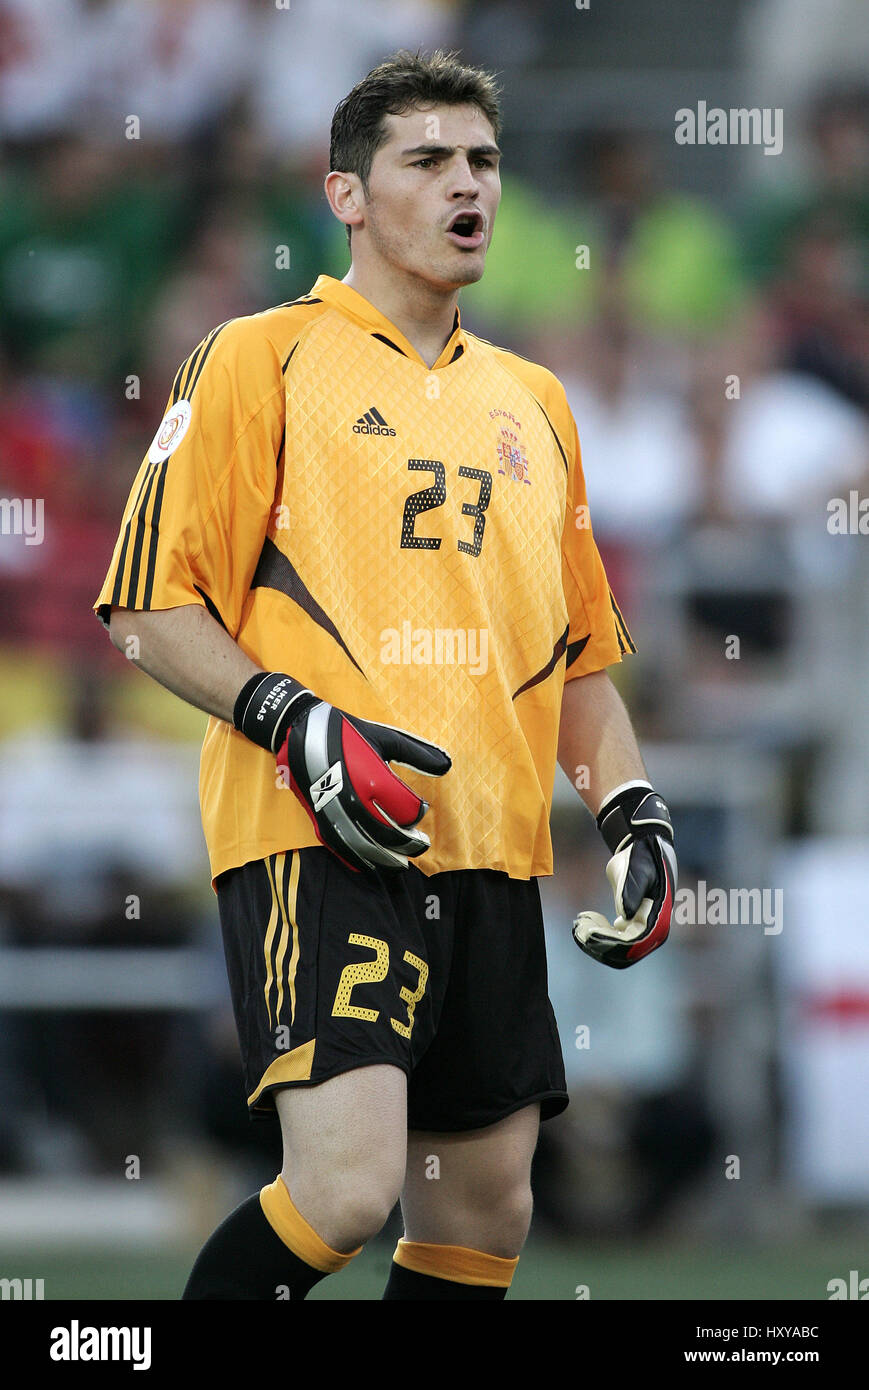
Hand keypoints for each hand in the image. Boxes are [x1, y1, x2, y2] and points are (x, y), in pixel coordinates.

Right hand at [277, 703, 450, 873]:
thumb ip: (417, 753)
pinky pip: (340, 848)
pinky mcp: (319, 819)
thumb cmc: (346, 731)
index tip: (422, 809)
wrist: (298, 729)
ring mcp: (335, 813)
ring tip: (401, 863)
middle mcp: (355, 800)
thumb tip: (447, 765)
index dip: (418, 812)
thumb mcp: (385, 737)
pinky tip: (369, 865)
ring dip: (386, 859)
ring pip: (365, 848)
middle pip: (389, 835)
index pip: (406, 810)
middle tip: (420, 844)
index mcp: (374, 779)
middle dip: (409, 844)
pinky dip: (357, 860)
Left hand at [572, 782, 675, 968]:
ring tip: (580, 921)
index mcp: (659, 918)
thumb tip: (625, 917)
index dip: (609, 943)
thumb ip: (631, 892)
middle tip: (578, 926)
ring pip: (618, 951)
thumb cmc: (640, 855)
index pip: (634, 944)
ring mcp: (644, 929)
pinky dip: (598, 935)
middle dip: (598, 945)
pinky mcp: (633, 925)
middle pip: (625, 954)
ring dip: (596, 941)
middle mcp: (655, 930)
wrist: (643, 844)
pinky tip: (588, 917)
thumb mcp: (635, 870)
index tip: (587, 931)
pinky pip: (615, 941)